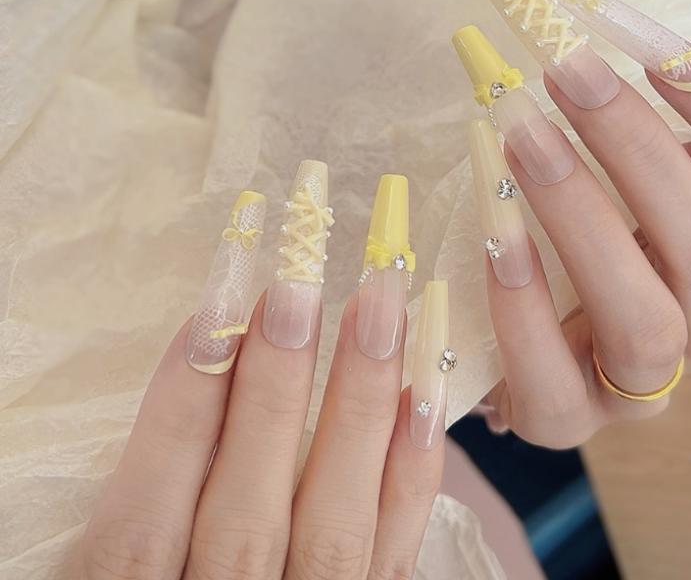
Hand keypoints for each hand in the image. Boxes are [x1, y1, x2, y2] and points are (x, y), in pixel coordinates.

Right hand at [81, 170, 448, 579]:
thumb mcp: (117, 574)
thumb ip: (150, 501)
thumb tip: (204, 362)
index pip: (147, 510)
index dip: (181, 402)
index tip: (215, 305)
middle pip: (245, 506)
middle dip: (272, 389)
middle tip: (298, 285)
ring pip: (332, 522)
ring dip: (358, 405)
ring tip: (380, 306)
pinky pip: (395, 551)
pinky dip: (412, 469)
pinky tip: (425, 391)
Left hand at [453, 0, 690, 447]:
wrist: (532, 329)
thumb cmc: (589, 224)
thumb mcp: (629, 168)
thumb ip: (635, 121)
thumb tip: (589, 23)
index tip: (652, 41)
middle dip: (639, 151)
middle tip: (567, 72)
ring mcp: (647, 384)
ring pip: (645, 322)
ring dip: (582, 219)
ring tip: (522, 137)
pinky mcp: (569, 417)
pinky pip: (556, 384)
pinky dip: (523, 307)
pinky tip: (493, 236)